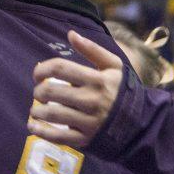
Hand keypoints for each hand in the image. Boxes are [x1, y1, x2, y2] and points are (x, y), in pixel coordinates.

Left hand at [29, 30, 123, 147]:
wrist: (140, 122)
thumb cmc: (121, 90)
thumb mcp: (113, 66)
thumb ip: (92, 49)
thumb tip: (70, 34)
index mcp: (97, 80)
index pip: (59, 68)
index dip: (42, 69)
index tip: (38, 74)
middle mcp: (92, 100)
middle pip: (51, 91)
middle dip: (38, 90)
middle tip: (39, 92)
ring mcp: (88, 121)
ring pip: (51, 114)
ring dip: (36, 110)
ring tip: (37, 108)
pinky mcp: (85, 139)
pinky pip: (57, 137)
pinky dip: (40, 131)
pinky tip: (33, 125)